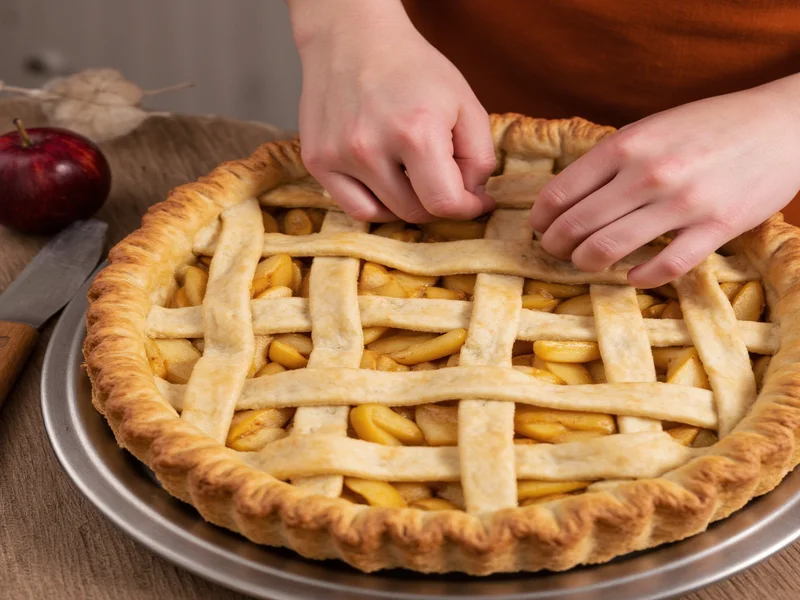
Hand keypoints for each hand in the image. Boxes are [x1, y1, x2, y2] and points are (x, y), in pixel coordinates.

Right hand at [288, 0, 494, 222]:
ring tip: (415, 179)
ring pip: (384, 215)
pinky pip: (353, 207)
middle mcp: (371, 148)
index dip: (468, 208)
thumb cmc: (412, 68)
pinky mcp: (317, 160)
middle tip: (445, 181)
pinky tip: (388, 184)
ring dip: (408, 206)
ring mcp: (339, 156)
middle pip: (415, 212)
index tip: (476, 201)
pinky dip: (377, 205)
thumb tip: (472, 197)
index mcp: (416, 133)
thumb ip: (479, 156)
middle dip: (438, 203)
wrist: (353, 37)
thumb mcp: (465, 102)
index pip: (445, 202)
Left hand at [529, 76, 799, 287]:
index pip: (560, 192)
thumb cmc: (710, 125)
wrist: (783, 123)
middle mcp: (649, 174)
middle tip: (557, 251)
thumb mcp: (651, 128)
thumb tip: (567, 196)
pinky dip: (639, 278)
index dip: (540, 218)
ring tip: (586, 263)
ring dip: (587, 263)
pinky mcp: (716, 228)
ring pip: (609, 249)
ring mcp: (683, 203)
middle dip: (555, 246)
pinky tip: (631, 276)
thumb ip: (612, 159)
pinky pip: (664, 267)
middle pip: (576, 226)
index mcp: (627, 144)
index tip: (539, 227)